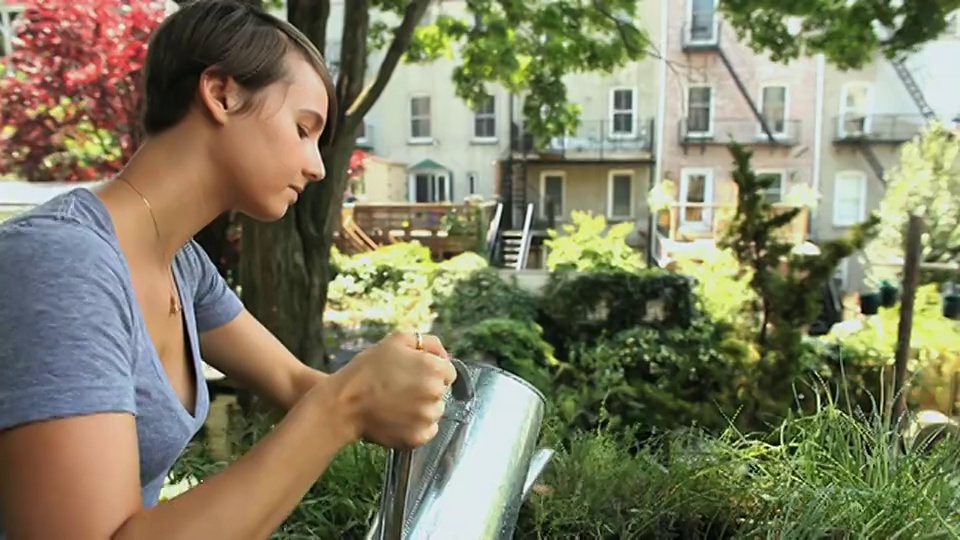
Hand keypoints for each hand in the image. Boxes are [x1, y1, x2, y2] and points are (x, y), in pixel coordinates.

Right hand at [327, 331, 456, 448]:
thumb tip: (444, 354)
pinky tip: (397, 419)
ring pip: (434, 412)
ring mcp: (427, 418)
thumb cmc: (367, 369)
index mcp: (433, 368)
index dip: (431, 371)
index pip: (448, 372)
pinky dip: (416, 427)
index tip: (413, 374)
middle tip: (401, 389)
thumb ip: (426, 342)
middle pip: (441, 392)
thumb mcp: (396, 341)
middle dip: (426, 389)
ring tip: (397, 405)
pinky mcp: (418, 438)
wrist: (343, 403)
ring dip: (422, 409)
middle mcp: (435, 393)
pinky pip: (427, 431)